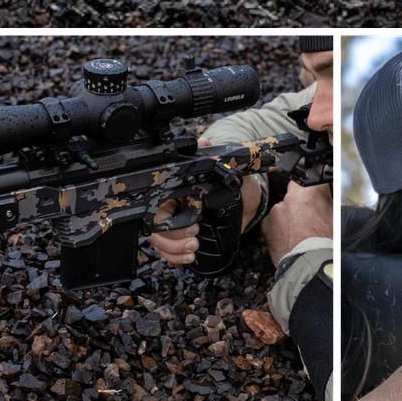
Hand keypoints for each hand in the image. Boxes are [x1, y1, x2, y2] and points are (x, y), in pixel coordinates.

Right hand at [144, 139, 263, 266]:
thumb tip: (203, 142)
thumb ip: (215, 156)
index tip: (192, 222)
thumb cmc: (234, 182)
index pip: (156, 205)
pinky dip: (175, 258)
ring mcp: (175, 224)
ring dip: (173, 251)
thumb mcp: (227, 167)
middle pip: (155, 229)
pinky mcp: (182, 238)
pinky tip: (189, 258)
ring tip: (194, 250)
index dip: (167, 219)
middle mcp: (171, 206)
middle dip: (171, 239)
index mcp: (175, 189)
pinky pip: (167, 252)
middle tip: (194, 240)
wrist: (246, 199)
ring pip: (159, 243)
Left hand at [261, 180, 334, 267]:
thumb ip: (327, 202)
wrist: (309, 264)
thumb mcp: (334, 217)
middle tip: (309, 216)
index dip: (318, 188)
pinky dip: (278, 227)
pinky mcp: (267, 223)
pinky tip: (288, 237)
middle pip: (296, 191)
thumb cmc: (325, 243)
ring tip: (299, 232)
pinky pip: (272, 221)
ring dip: (290, 215)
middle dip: (302, 200)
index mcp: (311, 190)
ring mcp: (278, 209)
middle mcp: (292, 196)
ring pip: (284, 207)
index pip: (315, 180)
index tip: (319, 195)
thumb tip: (327, 197)